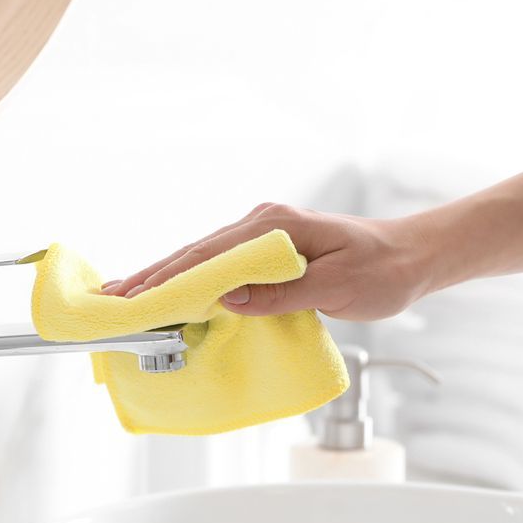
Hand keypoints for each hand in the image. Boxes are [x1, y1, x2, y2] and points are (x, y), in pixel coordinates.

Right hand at [99, 202, 435, 320]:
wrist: (411, 257)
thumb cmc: (382, 271)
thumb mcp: (336, 286)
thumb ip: (280, 294)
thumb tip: (228, 298)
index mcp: (274, 226)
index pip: (209, 256)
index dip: (168, 279)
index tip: (135, 298)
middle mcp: (263, 224)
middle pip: (195, 254)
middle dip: (151, 277)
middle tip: (110, 298)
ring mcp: (263, 236)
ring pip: (203, 259)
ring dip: (165, 278)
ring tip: (125, 295)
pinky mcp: (268, 251)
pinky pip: (220, 266)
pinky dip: (190, 280)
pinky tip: (169, 292)